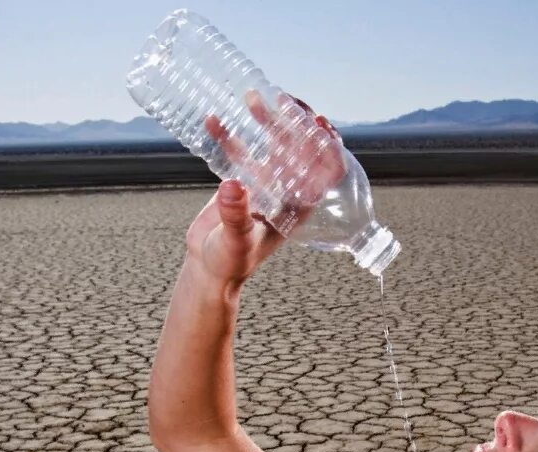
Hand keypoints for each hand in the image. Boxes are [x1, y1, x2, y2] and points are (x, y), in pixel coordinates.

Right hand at [183, 92, 344, 288]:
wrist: (208, 268)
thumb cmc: (230, 262)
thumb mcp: (236, 240)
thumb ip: (236, 216)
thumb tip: (234, 186)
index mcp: (297, 207)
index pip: (325, 172)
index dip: (328, 147)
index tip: (320, 122)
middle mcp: (285, 192)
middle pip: (300, 150)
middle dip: (295, 122)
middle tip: (282, 98)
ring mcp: (264, 184)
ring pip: (272, 144)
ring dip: (266, 120)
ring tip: (252, 97)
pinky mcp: (241, 181)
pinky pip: (238, 151)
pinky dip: (228, 135)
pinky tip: (213, 119)